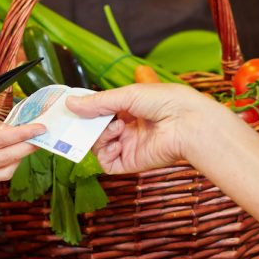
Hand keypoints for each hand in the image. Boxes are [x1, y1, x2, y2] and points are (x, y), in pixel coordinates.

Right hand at [0, 104, 42, 184]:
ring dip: (19, 158)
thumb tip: (6, 128)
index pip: (1, 140)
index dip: (24, 134)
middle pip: (7, 159)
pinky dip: (6, 164)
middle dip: (28, 147)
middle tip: (42, 136)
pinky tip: (11, 152)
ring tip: (28, 143)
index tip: (41, 127)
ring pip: (3, 172)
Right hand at [67, 84, 234, 174]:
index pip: (100, 110)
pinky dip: (105, 153)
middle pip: (95, 129)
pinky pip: (107, 163)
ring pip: (98, 146)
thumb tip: (70, 103)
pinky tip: (117, 141)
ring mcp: (129, 145)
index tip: (71, 107)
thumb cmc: (165, 101)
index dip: (86, 110)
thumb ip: (98, 102)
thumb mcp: (127, 95)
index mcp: (129, 108)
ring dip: (100, 135)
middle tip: (82, 120)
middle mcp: (128, 127)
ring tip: (116, 127)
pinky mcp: (131, 162)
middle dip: (88, 124)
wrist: (187, 122)